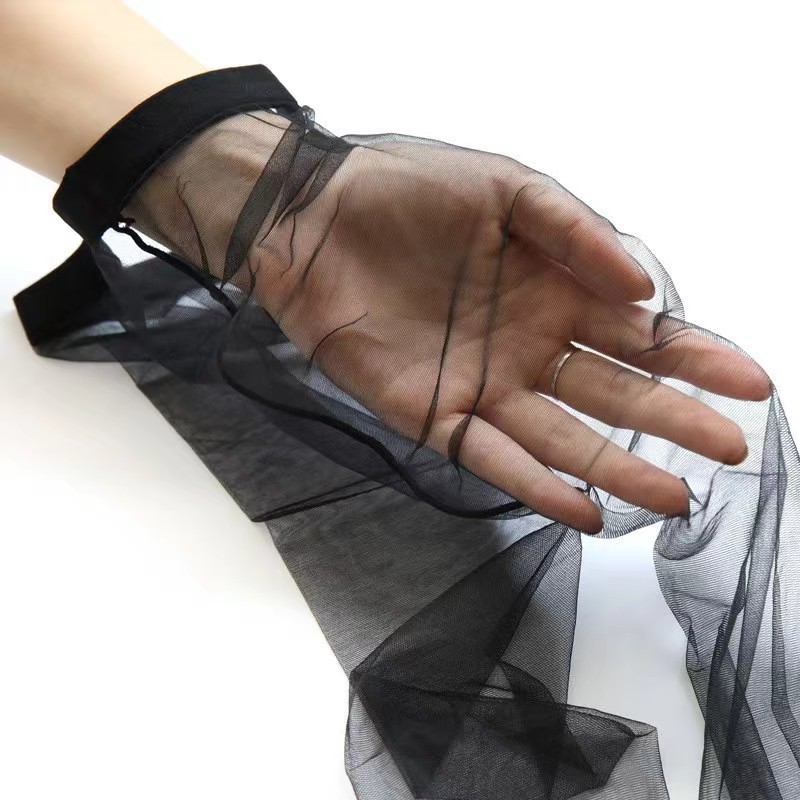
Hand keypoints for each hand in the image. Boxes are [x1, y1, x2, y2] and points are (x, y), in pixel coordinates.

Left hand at [250, 136, 769, 531]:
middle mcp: (528, 345)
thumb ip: (576, 232)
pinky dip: (536, 485)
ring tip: (673, 497)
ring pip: (562, 438)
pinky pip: (492, 456)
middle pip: (613, 394)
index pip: (639, 334)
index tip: (748, 382)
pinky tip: (584, 509)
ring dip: (617, 468)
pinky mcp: (433, 413)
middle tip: (730, 449)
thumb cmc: (410, 193)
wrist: (316, 220)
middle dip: (673, 420)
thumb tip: (644, 288)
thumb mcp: (508, 191)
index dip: (694, 358)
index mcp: (553, 292)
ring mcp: (484, 384)